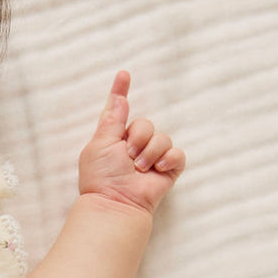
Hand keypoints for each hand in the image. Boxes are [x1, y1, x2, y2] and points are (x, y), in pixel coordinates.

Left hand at [78, 72, 185, 213]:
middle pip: (146, 123)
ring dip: (150, 151)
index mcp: (115, 139)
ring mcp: (152, 158)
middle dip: (139, 137)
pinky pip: (177, 153)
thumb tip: (119, 97)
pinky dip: (169, 158)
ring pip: (163, 137)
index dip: (121, 92)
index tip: (123, 74)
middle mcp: (134, 146)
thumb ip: (112, 120)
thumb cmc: (102, 177)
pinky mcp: (168, 169)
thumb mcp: (100, 144)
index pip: (120, 111)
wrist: (116, 203)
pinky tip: (158, 168)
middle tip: (128, 156)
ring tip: (139, 169)